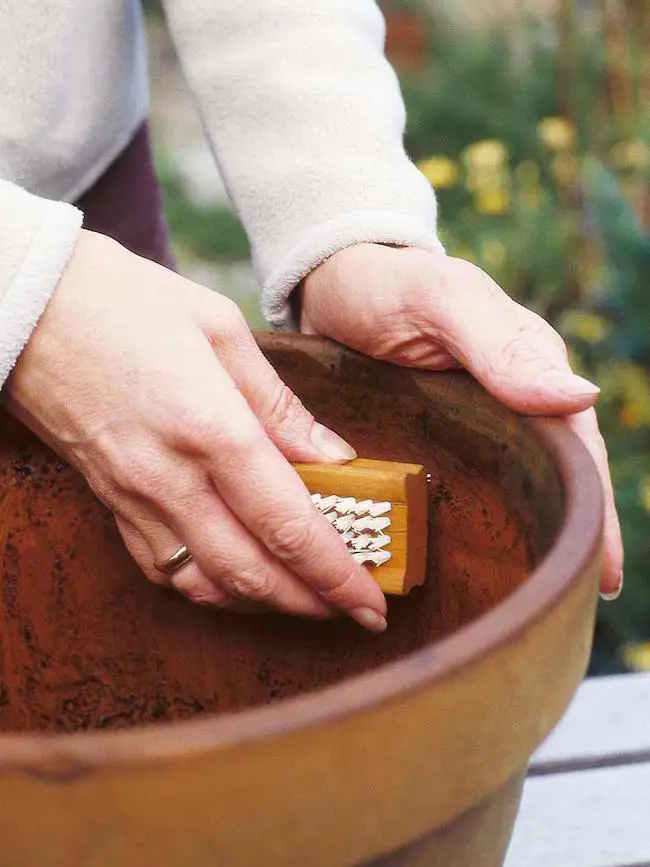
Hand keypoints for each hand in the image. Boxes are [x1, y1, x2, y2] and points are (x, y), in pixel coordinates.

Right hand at [5, 230, 386, 630]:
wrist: (27, 305)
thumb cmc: (126, 302)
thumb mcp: (220, 330)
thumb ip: (279, 405)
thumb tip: (333, 458)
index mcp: (210, 428)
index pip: (288, 524)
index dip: (338, 575)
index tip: (374, 604)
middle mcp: (170, 478)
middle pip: (252, 572)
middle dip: (312, 605)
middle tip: (353, 612)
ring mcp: (132, 498)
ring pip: (205, 585)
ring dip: (263, 603)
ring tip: (305, 599)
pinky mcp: (108, 502)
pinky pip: (163, 569)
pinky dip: (209, 588)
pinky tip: (237, 578)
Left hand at [301, 243, 622, 598]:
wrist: (327, 286)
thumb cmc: (388, 284)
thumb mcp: (441, 301)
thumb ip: (500, 344)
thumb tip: (580, 397)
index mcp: (525, 374)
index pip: (571, 453)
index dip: (591, 513)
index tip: (604, 575)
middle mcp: (499, 412)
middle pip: (541, 485)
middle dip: (559, 541)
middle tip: (571, 608)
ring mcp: (458, 436)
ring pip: (496, 499)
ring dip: (510, 546)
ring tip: (517, 606)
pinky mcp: (416, 450)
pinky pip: (443, 498)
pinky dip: (453, 535)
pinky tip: (450, 576)